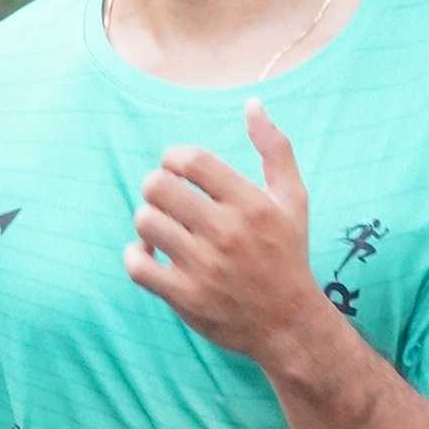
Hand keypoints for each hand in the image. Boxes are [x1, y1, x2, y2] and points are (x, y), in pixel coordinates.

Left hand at [124, 99, 319, 362]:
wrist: (289, 324)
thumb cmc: (288, 254)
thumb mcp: (293, 199)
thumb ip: (275, 148)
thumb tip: (252, 104)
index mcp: (250, 204)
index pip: (192, 160)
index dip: (173, 157)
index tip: (177, 169)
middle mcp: (226, 233)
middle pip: (159, 187)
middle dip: (155, 185)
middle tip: (165, 196)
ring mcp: (203, 267)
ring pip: (145, 222)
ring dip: (147, 219)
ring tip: (161, 225)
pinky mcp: (185, 297)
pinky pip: (137, 266)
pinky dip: (135, 255)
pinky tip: (149, 253)